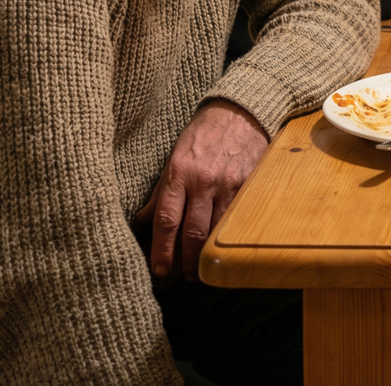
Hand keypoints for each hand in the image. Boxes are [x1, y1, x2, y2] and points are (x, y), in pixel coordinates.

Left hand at [135, 99, 268, 280]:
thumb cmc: (203, 133)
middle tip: (179, 278)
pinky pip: (235, 220)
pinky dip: (226, 239)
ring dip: (205, 256)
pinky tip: (221, 250)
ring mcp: (228, 184)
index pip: (166, 219)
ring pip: (215, 230)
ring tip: (198, 271)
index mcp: (179, 172)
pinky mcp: (248, 185)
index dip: (161, 249)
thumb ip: (161, 190)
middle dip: (184, 261)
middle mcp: (202, 181)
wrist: (240, 111)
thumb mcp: (175, 155)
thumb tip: (143, 219)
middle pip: (191, 232)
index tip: (158, 270)